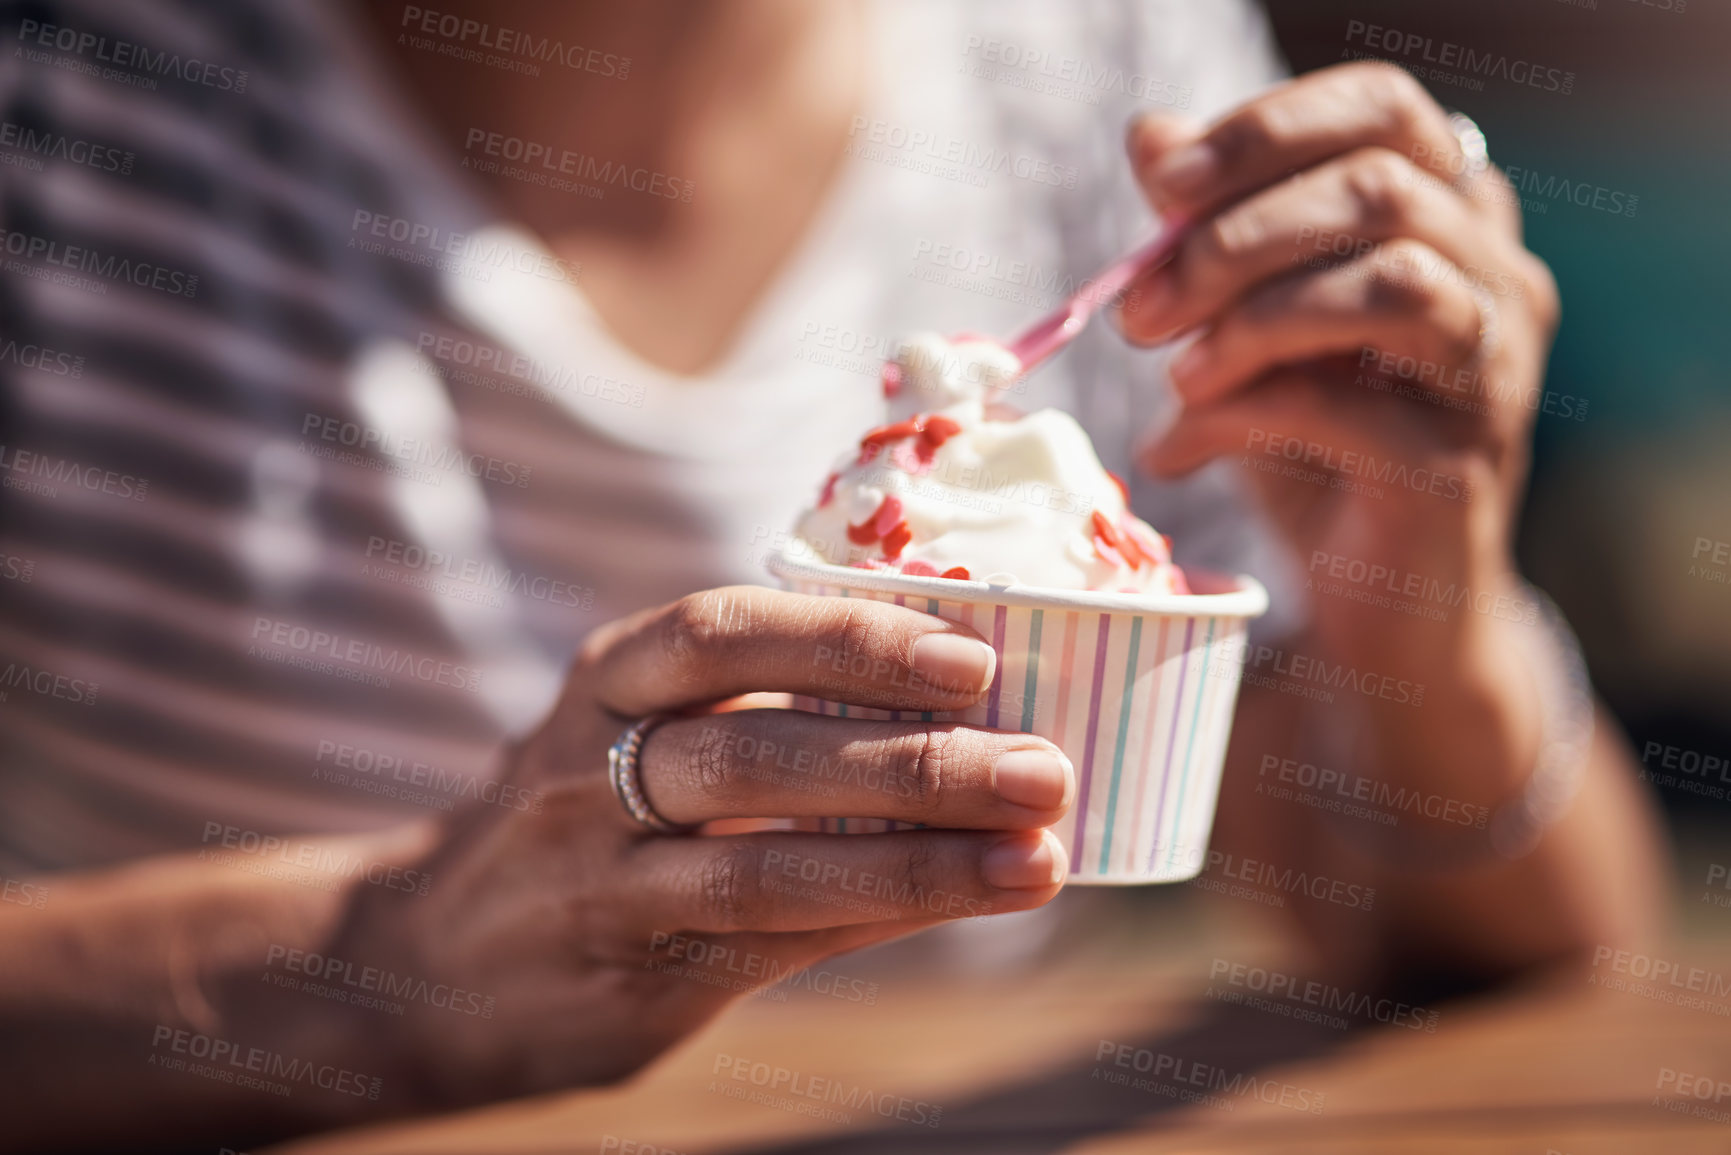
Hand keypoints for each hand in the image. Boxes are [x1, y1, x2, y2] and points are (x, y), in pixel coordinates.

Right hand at [326, 586, 1071, 1109]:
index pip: (726, 633)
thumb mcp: (633, 725)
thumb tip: (963, 689)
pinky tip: (965, 902)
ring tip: (1035, 858)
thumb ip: (760, 701)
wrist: (428, 959)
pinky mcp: (631, 978)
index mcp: (610, 680)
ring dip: (916, 862)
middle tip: (1041, 767)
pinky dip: (876, 920)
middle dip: (912, 761)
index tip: (973, 655)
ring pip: (766, 868)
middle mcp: (590, 772)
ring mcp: (602, 884)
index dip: (849, 640)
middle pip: (756, 753)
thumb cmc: (581, 814)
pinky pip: (768, 947)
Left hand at [1119, 63, 1559, 791]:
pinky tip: (1177, 450)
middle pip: (1380, 189)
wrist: (1382, 606)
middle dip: (1233, 239)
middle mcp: (1499, 281)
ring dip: (1251, 320)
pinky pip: (1342, 409)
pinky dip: (1237, 419)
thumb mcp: (1250, 329)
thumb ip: (1211, 233)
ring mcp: (1494, 374)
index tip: (1163, 183)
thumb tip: (1150, 136)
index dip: (1269, 130)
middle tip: (1140, 309)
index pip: (1387, 111)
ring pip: (1389, 283)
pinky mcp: (1458, 468)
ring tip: (1176, 376)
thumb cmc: (1316, 450)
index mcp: (1452, 220)